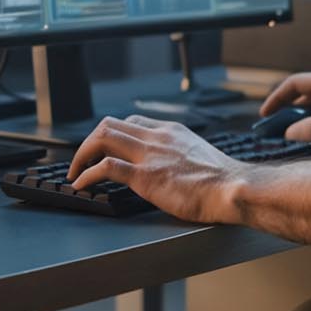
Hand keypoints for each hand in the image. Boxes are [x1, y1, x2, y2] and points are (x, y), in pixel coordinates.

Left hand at [67, 115, 245, 222]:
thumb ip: (182, 157)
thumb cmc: (225, 182)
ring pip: (102, 138)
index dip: (112, 134)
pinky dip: (86, 175)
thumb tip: (175, 170)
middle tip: (82, 160)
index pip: (132, 122)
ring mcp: (150, 155)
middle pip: (110, 125)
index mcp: (171, 132)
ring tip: (75, 172)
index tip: (104, 148)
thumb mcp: (201, 157)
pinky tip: (81, 185)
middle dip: (90, 141)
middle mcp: (158, 137)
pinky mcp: (146, 176)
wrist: (235, 188)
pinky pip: (105, 168)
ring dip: (81, 155)